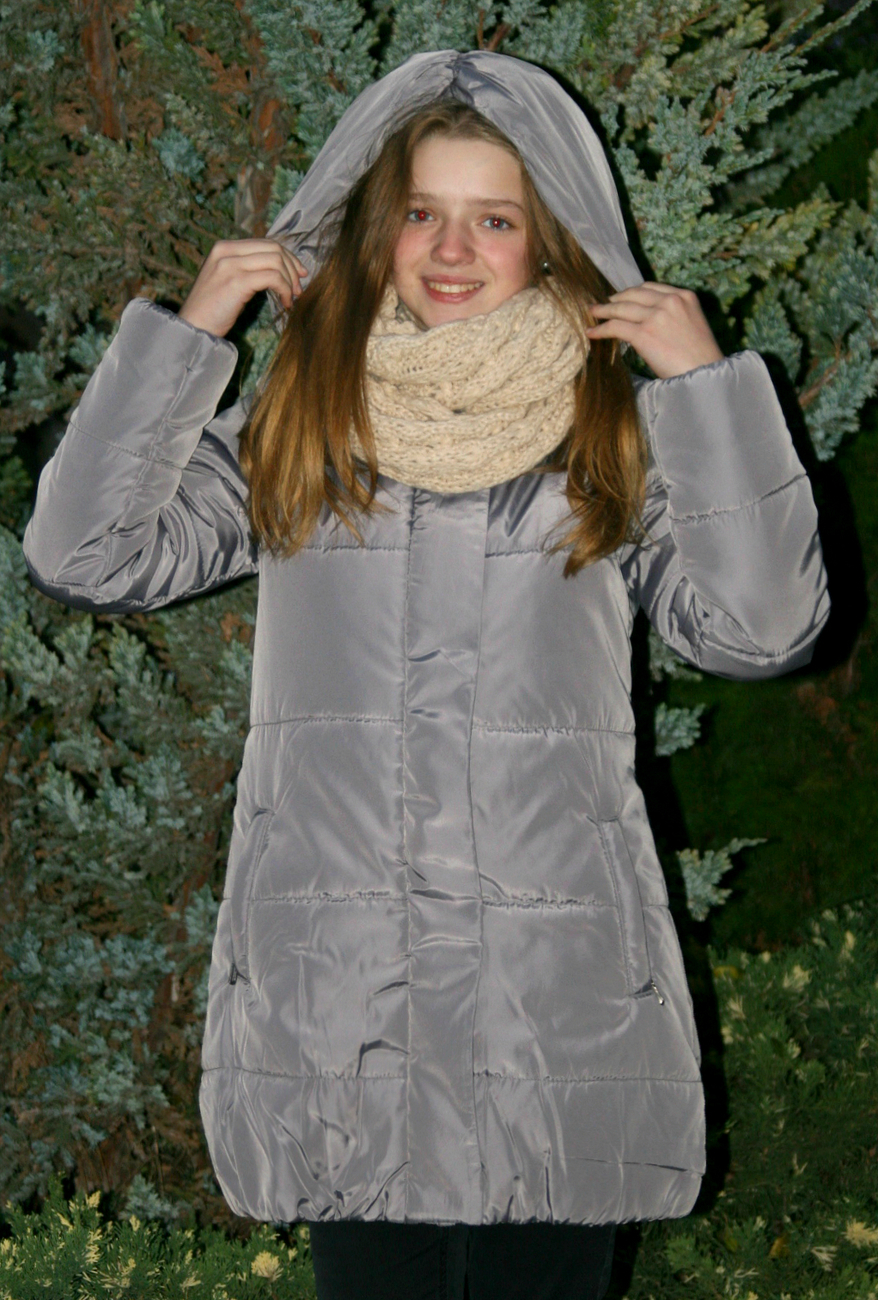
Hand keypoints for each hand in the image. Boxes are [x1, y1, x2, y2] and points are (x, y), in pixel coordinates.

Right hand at [177, 238, 308, 337]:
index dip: (288, 257)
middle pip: (274, 248)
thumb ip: (245, 268)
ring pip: (276, 261)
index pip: (265, 243)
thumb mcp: (227, 280)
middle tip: (299, 289)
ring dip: (290, 281)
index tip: (298, 275)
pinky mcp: (237, 281)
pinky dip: (284, 290)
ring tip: (291, 298)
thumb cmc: (212, 310)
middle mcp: (226, 250)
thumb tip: (277, 268)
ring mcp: (230, 264)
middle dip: (292, 268)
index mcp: (224, 247)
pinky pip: (273, 277)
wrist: (193, 327)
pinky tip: (285, 304)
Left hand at [584, 282, 723, 378]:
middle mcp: (669, 301)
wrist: (705, 374)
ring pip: (621, 309)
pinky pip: (615, 327)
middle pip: (633, 294)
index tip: (622, 298)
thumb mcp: (693, 325)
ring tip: (591, 314)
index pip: (650, 288)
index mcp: (685, 296)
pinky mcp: (644, 334)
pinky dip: (600, 330)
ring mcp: (656, 316)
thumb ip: (675, 316)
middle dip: (615, 299)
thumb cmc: (701, 358)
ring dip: (603, 311)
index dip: (632, 293)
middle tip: (603, 305)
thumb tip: (650, 322)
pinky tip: (591, 333)